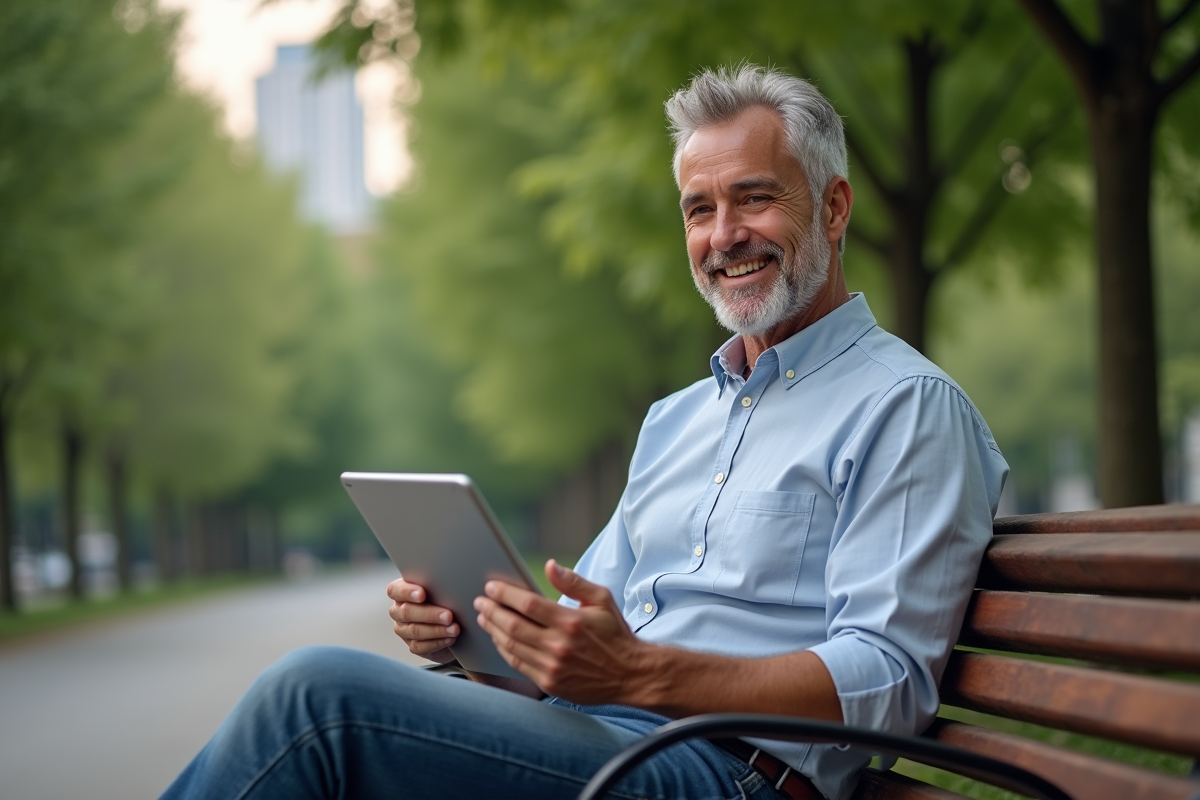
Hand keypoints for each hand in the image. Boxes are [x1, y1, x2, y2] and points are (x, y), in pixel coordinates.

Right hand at [386, 578, 458, 663]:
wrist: (453, 620)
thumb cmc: (443, 597)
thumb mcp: (439, 589)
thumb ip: (436, 586)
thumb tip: (447, 586)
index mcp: (400, 592)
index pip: (395, 590)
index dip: (407, 592)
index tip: (422, 594)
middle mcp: (398, 611)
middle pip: (407, 612)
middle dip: (430, 614)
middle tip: (449, 616)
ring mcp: (403, 630)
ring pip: (415, 630)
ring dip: (437, 630)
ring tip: (454, 629)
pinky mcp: (413, 645)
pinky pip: (421, 646)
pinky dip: (437, 642)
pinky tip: (450, 638)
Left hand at [473, 560, 649, 703]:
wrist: (631, 675)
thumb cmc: (615, 634)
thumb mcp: (602, 600)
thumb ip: (574, 582)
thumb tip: (550, 566)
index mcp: (571, 621)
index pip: (528, 604)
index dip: (505, 594)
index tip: (491, 587)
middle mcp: (559, 645)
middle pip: (513, 626)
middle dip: (491, 611)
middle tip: (481, 601)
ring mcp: (552, 667)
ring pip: (511, 646)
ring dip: (493, 630)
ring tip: (484, 618)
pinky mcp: (550, 683)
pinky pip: (518, 665)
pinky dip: (504, 650)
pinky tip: (499, 639)